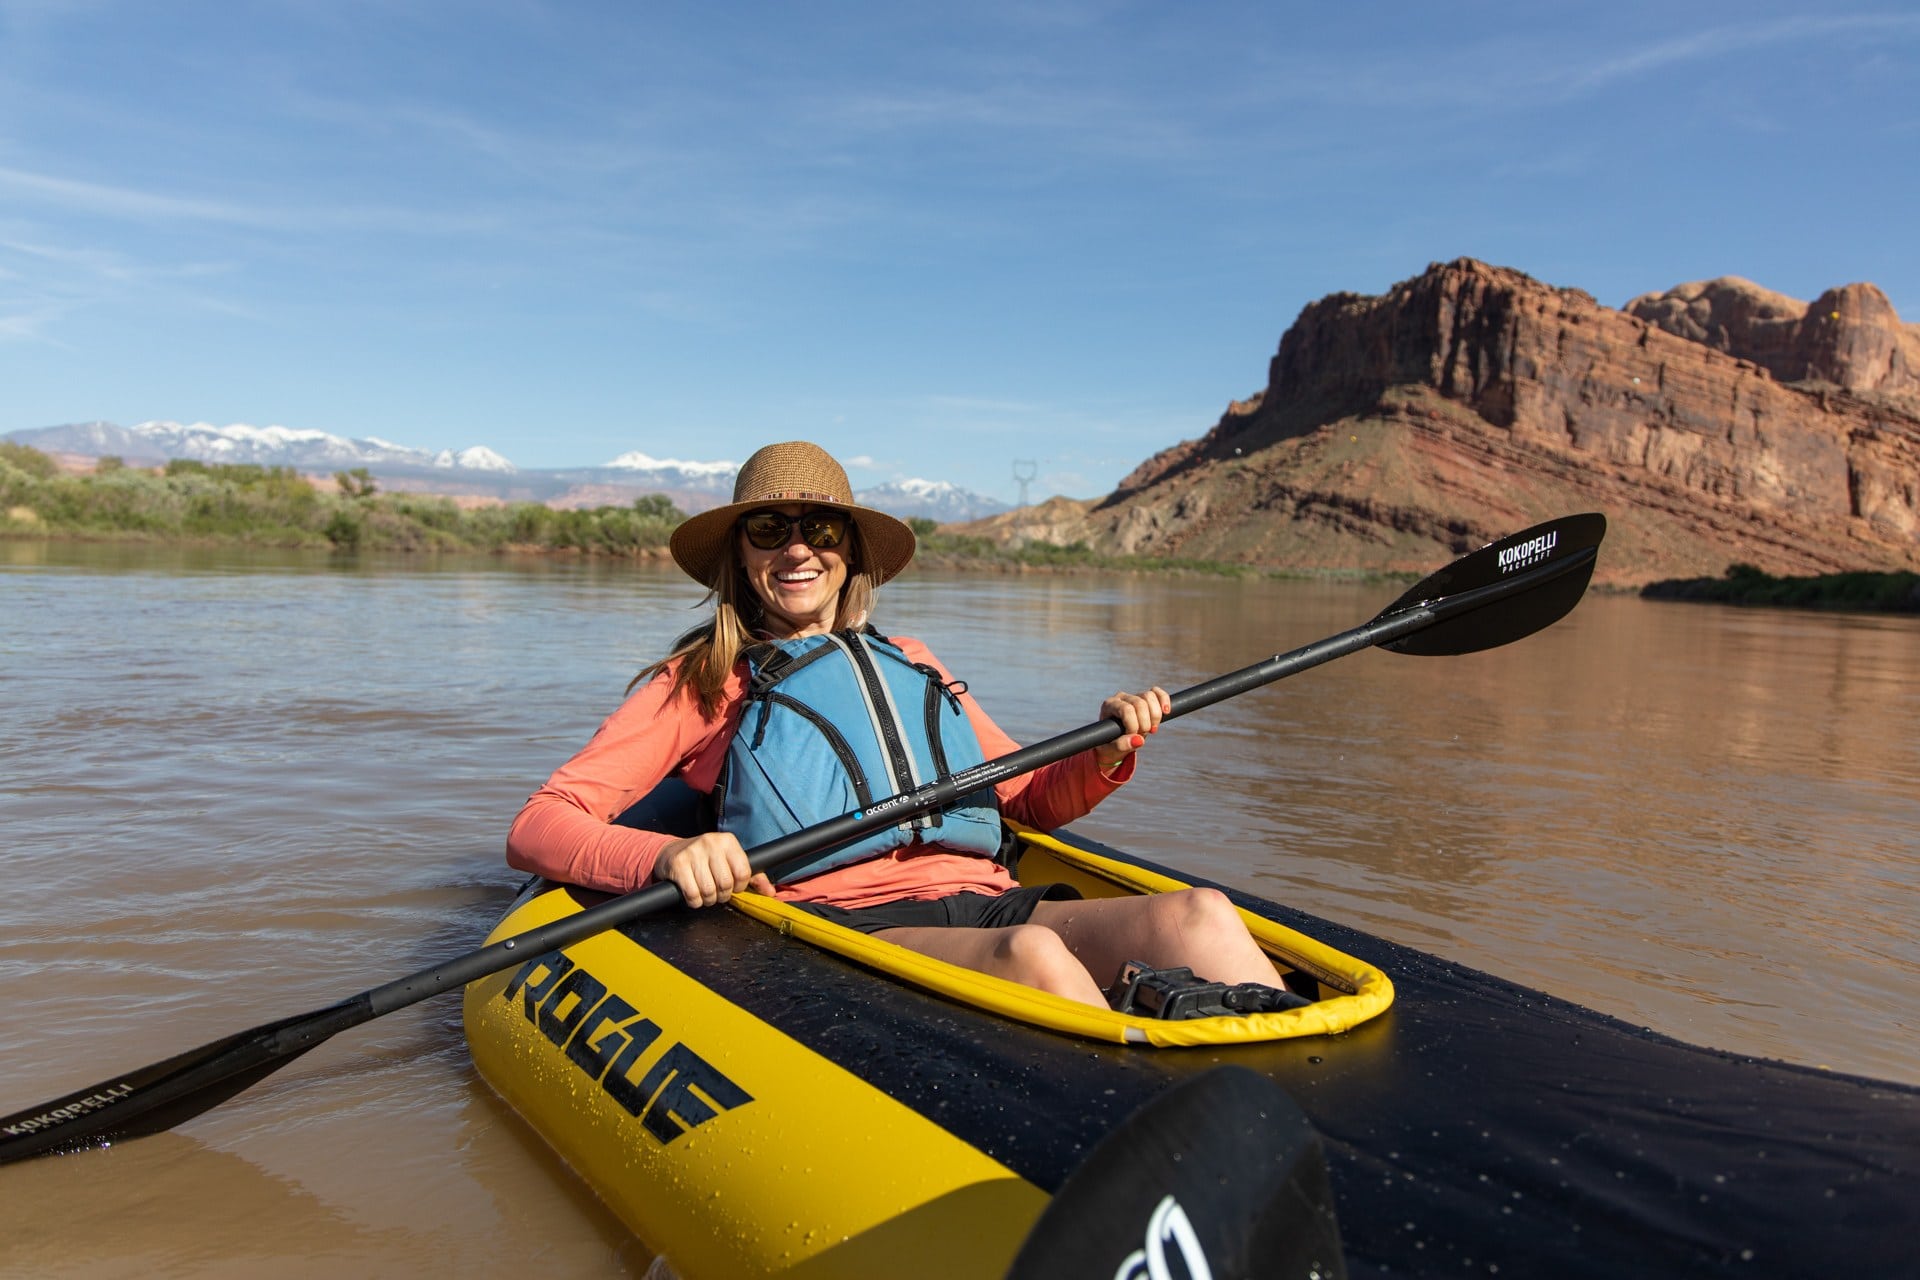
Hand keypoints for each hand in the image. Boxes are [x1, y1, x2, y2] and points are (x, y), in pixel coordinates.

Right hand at [652, 831, 773, 906]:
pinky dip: (694, 901)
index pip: (743, 872)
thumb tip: (771, 892)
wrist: (671, 853)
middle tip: (716, 891)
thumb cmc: (706, 860)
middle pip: (726, 884)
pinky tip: (693, 893)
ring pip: (709, 891)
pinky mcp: (678, 864)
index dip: (739, 886)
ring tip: (705, 892)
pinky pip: (693, 894)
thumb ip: (753, 876)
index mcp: (728, 841)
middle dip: (722, 895)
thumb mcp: (729, 862)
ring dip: (708, 899)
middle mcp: (711, 842)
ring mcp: (693, 852)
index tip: (733, 886)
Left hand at [1093, 686, 1171, 768]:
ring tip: (1151, 729)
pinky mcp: (1145, 698)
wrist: (1113, 742)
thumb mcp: (1111, 749)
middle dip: (1145, 723)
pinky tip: (1166, 712)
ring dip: (1155, 716)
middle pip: (1140, 703)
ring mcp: (1134, 696)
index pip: (1127, 710)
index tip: (1133, 736)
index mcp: (1109, 706)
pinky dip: (1164, 700)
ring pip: (1149, 697)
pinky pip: (1157, 693)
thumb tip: (1139, 740)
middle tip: (1142, 735)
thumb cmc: (1109, 744)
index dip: (1134, 725)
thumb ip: (1121, 746)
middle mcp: (1121, 698)